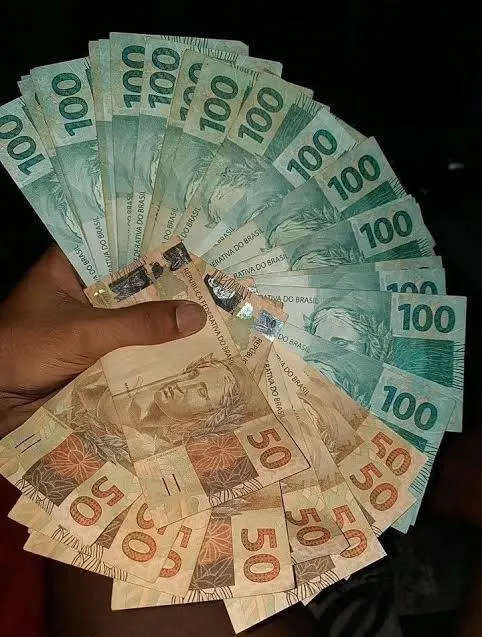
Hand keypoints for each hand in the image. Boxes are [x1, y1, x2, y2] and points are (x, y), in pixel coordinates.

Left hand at [0, 246, 205, 435]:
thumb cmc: (24, 350)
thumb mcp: (84, 332)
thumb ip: (138, 325)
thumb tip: (196, 315)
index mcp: (72, 266)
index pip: (122, 244)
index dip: (158, 246)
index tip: (199, 247)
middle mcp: (84, 289)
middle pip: (134, 283)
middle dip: (169, 287)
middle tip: (217, 283)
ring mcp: (90, 321)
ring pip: (134, 315)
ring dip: (163, 319)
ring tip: (214, 312)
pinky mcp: (95, 351)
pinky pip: (130, 344)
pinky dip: (152, 347)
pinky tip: (188, 345)